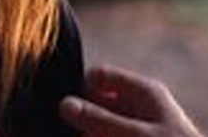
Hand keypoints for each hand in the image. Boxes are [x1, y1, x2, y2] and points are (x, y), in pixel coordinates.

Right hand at [59, 64, 205, 136]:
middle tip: (71, 133)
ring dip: (92, 133)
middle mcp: (139, 108)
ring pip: (102, 128)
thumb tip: (64, 104)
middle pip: (97, 104)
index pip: (100, 77)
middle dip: (83, 121)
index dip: (80, 90)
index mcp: (143, 93)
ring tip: (77, 134)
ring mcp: (136, 130)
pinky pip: (110, 136)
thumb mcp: (135, 136)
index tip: (65, 113)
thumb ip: (99, 120)